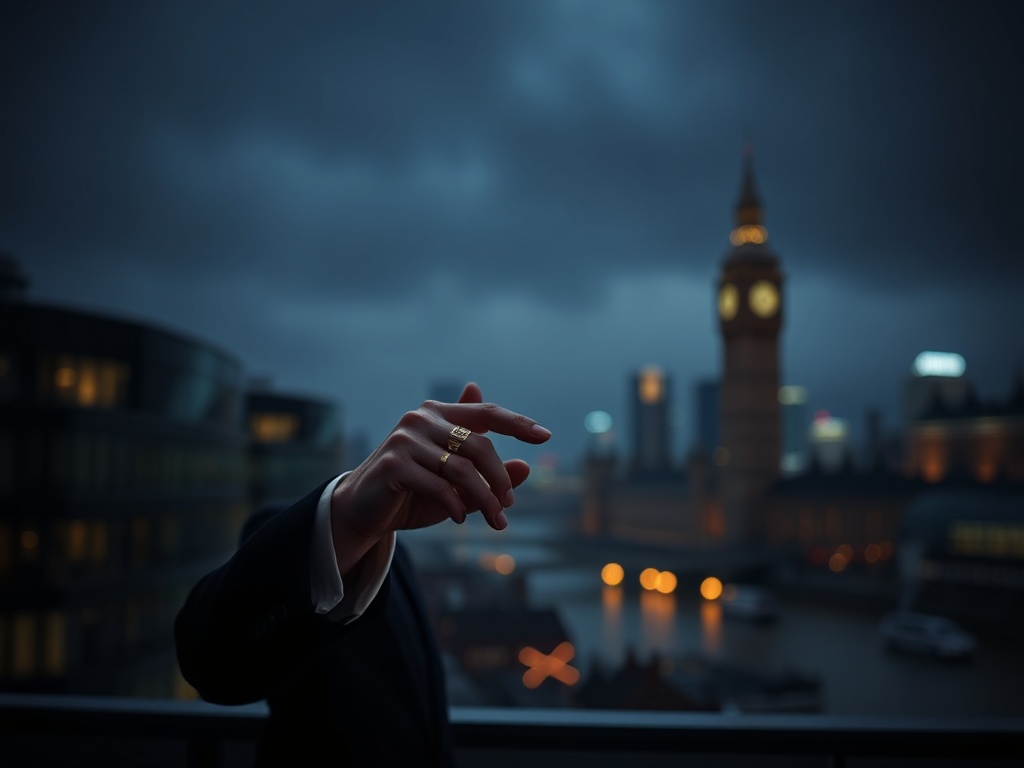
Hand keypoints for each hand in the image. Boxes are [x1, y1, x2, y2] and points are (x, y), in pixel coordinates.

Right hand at [329, 382, 550, 575]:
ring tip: (496, 521)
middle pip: (479, 445)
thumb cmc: (414, 493)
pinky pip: (438, 485)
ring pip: (462, 469)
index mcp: (439, 413)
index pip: (486, 412)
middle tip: (509, 507)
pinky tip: (460, 518)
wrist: (364, 511)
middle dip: (500, 479)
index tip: (546, 437)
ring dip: (485, 498)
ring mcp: (405, 439)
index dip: (517, 424)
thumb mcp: (457, 485)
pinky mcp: (394, 464)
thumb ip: (487, 474)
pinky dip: (455, 504)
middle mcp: (421, 418)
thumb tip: (527, 468)